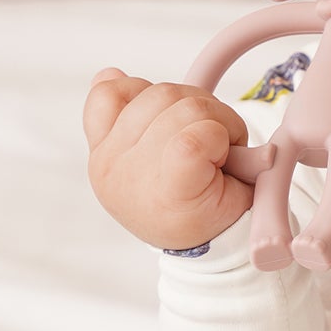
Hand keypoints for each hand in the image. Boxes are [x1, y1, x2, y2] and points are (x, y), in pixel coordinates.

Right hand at [83, 67, 256, 250]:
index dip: (149, 92)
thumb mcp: (153, 159)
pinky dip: (225, 137)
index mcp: (103, 157)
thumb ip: (130, 117)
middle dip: (200, 108)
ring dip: (220, 122)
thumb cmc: (194, 205)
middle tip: (214, 147)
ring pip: (186, 105)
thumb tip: (110, 72)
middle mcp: (110, 165)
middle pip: (159, 93)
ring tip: (221, 157)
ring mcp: (136, 175)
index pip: (107, 94)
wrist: (222, 258)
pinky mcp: (172, 182)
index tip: (173, 123)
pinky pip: (199, 133)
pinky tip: (226, 161)